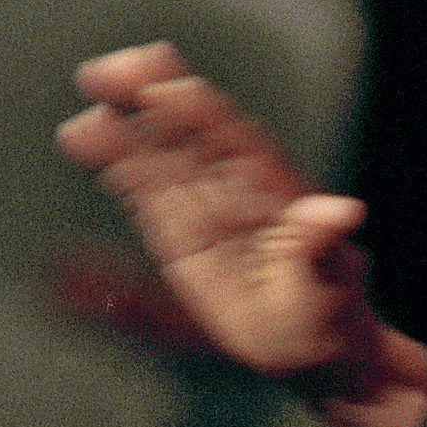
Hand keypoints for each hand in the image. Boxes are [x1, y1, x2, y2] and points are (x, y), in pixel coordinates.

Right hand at [59, 41, 426, 426]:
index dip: (201, 108)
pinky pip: (143, 190)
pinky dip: (116, 167)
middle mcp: (236, 188)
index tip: (167, 84)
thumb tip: (342, 210)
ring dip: (121, 132)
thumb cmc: (331, 315)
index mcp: (275, 190)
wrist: (318, 352)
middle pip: (187, 130)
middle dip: (150, 97)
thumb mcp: (330, 284)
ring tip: (86, 123)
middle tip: (108, 74)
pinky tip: (84, 141)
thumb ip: (322, 244)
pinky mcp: (180, 232)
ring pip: (158, 155)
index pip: (234, 136)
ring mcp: (205, 206)